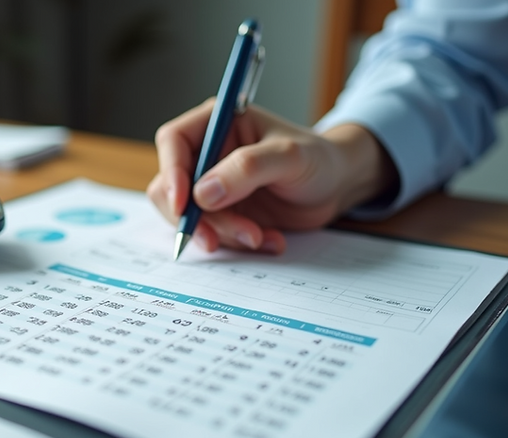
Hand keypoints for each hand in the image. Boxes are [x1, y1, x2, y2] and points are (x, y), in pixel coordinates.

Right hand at [146, 99, 397, 254]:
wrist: (337, 187)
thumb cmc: (318, 159)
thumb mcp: (289, 156)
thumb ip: (247, 169)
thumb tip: (202, 193)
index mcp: (216, 123)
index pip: (173, 142)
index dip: (172, 173)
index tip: (184, 204)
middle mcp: (207, 153)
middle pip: (171, 186)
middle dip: (196, 217)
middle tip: (221, 238)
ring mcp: (211, 186)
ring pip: (189, 217)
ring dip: (220, 233)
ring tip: (260, 237)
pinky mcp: (221, 213)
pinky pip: (212, 234)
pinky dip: (236, 243)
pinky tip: (269, 240)